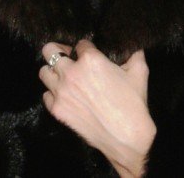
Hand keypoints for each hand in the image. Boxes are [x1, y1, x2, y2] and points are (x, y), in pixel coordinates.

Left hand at [39, 40, 155, 176]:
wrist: (128, 138)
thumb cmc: (134, 106)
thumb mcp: (139, 74)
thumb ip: (135, 55)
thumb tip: (135, 47)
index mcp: (90, 60)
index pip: (80, 44)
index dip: (86, 48)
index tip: (89, 53)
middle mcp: (71, 72)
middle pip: (49, 50)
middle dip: (58, 50)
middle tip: (67, 56)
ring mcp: (61, 91)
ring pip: (43, 71)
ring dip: (53, 72)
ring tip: (63, 76)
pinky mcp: (56, 108)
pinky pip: (46, 95)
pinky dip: (53, 94)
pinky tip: (64, 96)